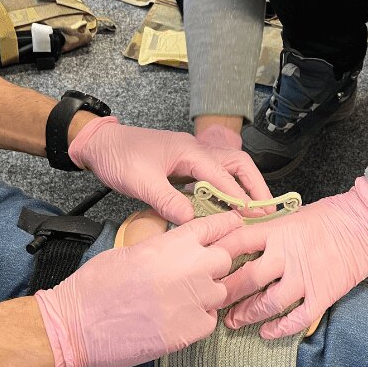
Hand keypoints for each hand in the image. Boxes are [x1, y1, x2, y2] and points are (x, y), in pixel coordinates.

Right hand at [34, 211, 240, 366]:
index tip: (231, 227)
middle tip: (196, 272)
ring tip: (179, 299)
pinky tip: (176, 318)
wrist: (76, 326)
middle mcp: (190, 268)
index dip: (225, 226)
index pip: (216, 225)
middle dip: (215, 263)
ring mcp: (194, 300)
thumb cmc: (95, 286)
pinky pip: (210, 320)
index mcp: (173, 244)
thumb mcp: (129, 250)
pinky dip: (198, 319)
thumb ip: (162, 245)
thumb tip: (176, 243)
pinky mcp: (192, 331)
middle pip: (226, 258)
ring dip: (207, 293)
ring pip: (221, 291)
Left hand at [69, 117, 267, 223]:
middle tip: (268, 211)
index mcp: (190, 152)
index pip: (224, 176)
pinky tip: (226, 207)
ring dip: (243, 188)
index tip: (255, 217)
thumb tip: (193, 222)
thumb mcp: (141, 182)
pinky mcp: (183, 166)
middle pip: (238, 164)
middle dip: (255, 187)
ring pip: (227, 169)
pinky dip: (225, 190)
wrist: (99, 145)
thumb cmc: (119, 158)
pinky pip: (212, 176)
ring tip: (255, 211)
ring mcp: (191, 157)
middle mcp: (196, 151)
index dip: (241, 197)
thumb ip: (168, 201)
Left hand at [214, 177, 367, 338]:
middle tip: (211, 303)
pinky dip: (279, 328)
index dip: (216, 258)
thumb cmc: (330, 216)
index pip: (236, 242)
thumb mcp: (292, 216)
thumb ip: (268, 232)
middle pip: (247, 278)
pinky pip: (297, 318)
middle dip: (225, 294)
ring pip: (268, 303)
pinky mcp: (323, 293)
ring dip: (247, 314)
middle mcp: (287, 254)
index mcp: (277, 231)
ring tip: (233, 321)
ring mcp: (306, 276)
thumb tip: (239, 243)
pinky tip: (266, 332)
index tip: (201, 269)